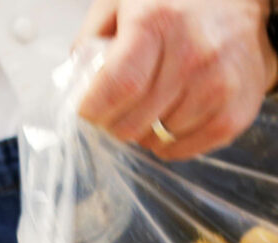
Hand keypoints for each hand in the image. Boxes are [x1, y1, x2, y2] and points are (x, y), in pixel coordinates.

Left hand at [75, 0, 277, 159]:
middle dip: (115, 123)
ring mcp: (216, 85)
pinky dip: (170, 143)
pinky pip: (183, 151)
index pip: (117, 87)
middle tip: (119, 109)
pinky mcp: (233, 112)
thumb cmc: (179, 5)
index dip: (94, 109)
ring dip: (147, 130)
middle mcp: (191, 53)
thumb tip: (74, 83)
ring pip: (156, 140)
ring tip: (155, 103)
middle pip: (132, 123)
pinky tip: (174, 116)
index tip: (89, 109)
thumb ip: (93, 37)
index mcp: (157, 20)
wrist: (246, 8)